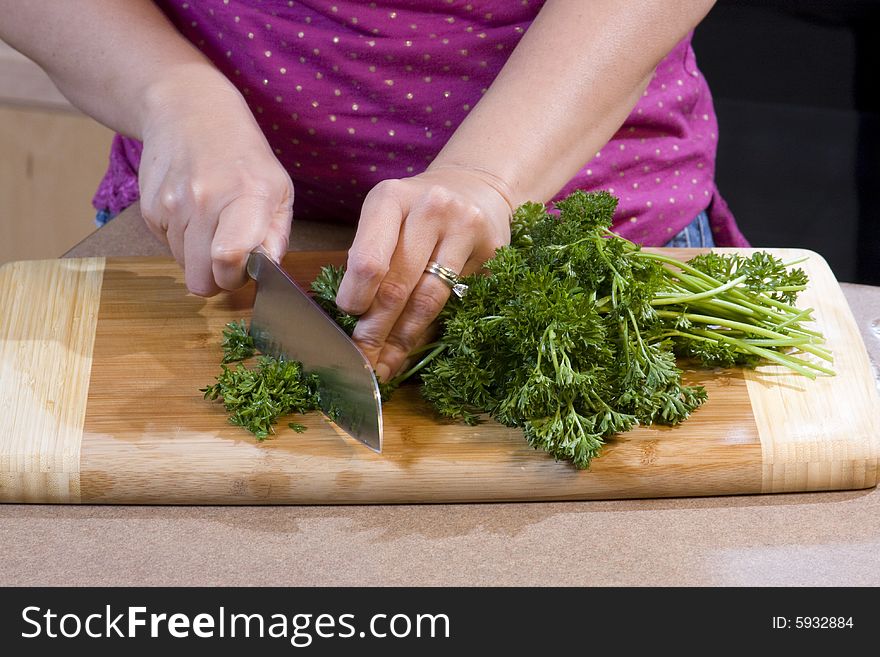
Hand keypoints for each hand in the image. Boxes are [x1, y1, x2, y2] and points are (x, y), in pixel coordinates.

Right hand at [138, 76, 292, 295]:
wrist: (189, 111)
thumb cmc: (243, 155)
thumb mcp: (278, 189)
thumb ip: (277, 235)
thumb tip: (269, 270)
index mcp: (246, 197)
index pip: (228, 258)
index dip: (236, 278)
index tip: (244, 270)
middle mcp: (205, 201)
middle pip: (201, 278)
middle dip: (217, 278)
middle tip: (230, 258)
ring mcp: (172, 205)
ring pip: (184, 266)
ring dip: (199, 257)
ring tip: (212, 223)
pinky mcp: (149, 209)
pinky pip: (167, 248)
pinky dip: (181, 240)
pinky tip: (192, 212)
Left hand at [334, 167, 512, 381]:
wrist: (475, 188)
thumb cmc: (416, 212)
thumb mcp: (386, 219)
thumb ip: (370, 259)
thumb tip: (355, 323)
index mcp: (391, 198)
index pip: (369, 260)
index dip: (356, 297)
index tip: (348, 318)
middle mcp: (431, 208)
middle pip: (398, 285)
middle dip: (376, 330)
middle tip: (362, 359)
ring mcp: (467, 230)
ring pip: (429, 300)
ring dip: (402, 339)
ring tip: (385, 363)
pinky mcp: (492, 253)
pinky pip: (455, 302)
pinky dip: (430, 330)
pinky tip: (414, 346)